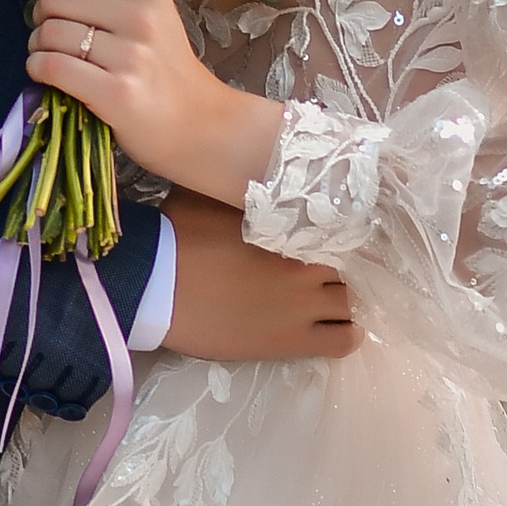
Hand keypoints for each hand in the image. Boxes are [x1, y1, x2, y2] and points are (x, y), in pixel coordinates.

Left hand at [25, 0, 285, 205]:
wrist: (199, 125)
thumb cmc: (164, 70)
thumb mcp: (146, 16)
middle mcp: (140, 16)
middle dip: (42, 17)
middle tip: (57, 36)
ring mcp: (130, 55)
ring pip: (49, 34)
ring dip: (38, 47)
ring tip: (56, 58)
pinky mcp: (115, 92)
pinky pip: (51, 66)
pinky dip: (38, 69)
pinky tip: (49, 75)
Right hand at [159, 194, 355, 361]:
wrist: (154, 286)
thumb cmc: (177, 234)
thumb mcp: (211, 193)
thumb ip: (240, 185)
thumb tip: (248, 164)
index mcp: (293, 228)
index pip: (345, 228)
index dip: (341, 231)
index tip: (333, 233)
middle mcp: (308, 266)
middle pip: (352, 266)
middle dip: (345, 264)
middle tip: (328, 265)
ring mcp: (303, 307)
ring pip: (352, 303)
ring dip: (346, 298)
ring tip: (330, 297)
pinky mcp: (290, 342)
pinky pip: (343, 342)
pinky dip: (347, 334)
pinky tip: (338, 326)